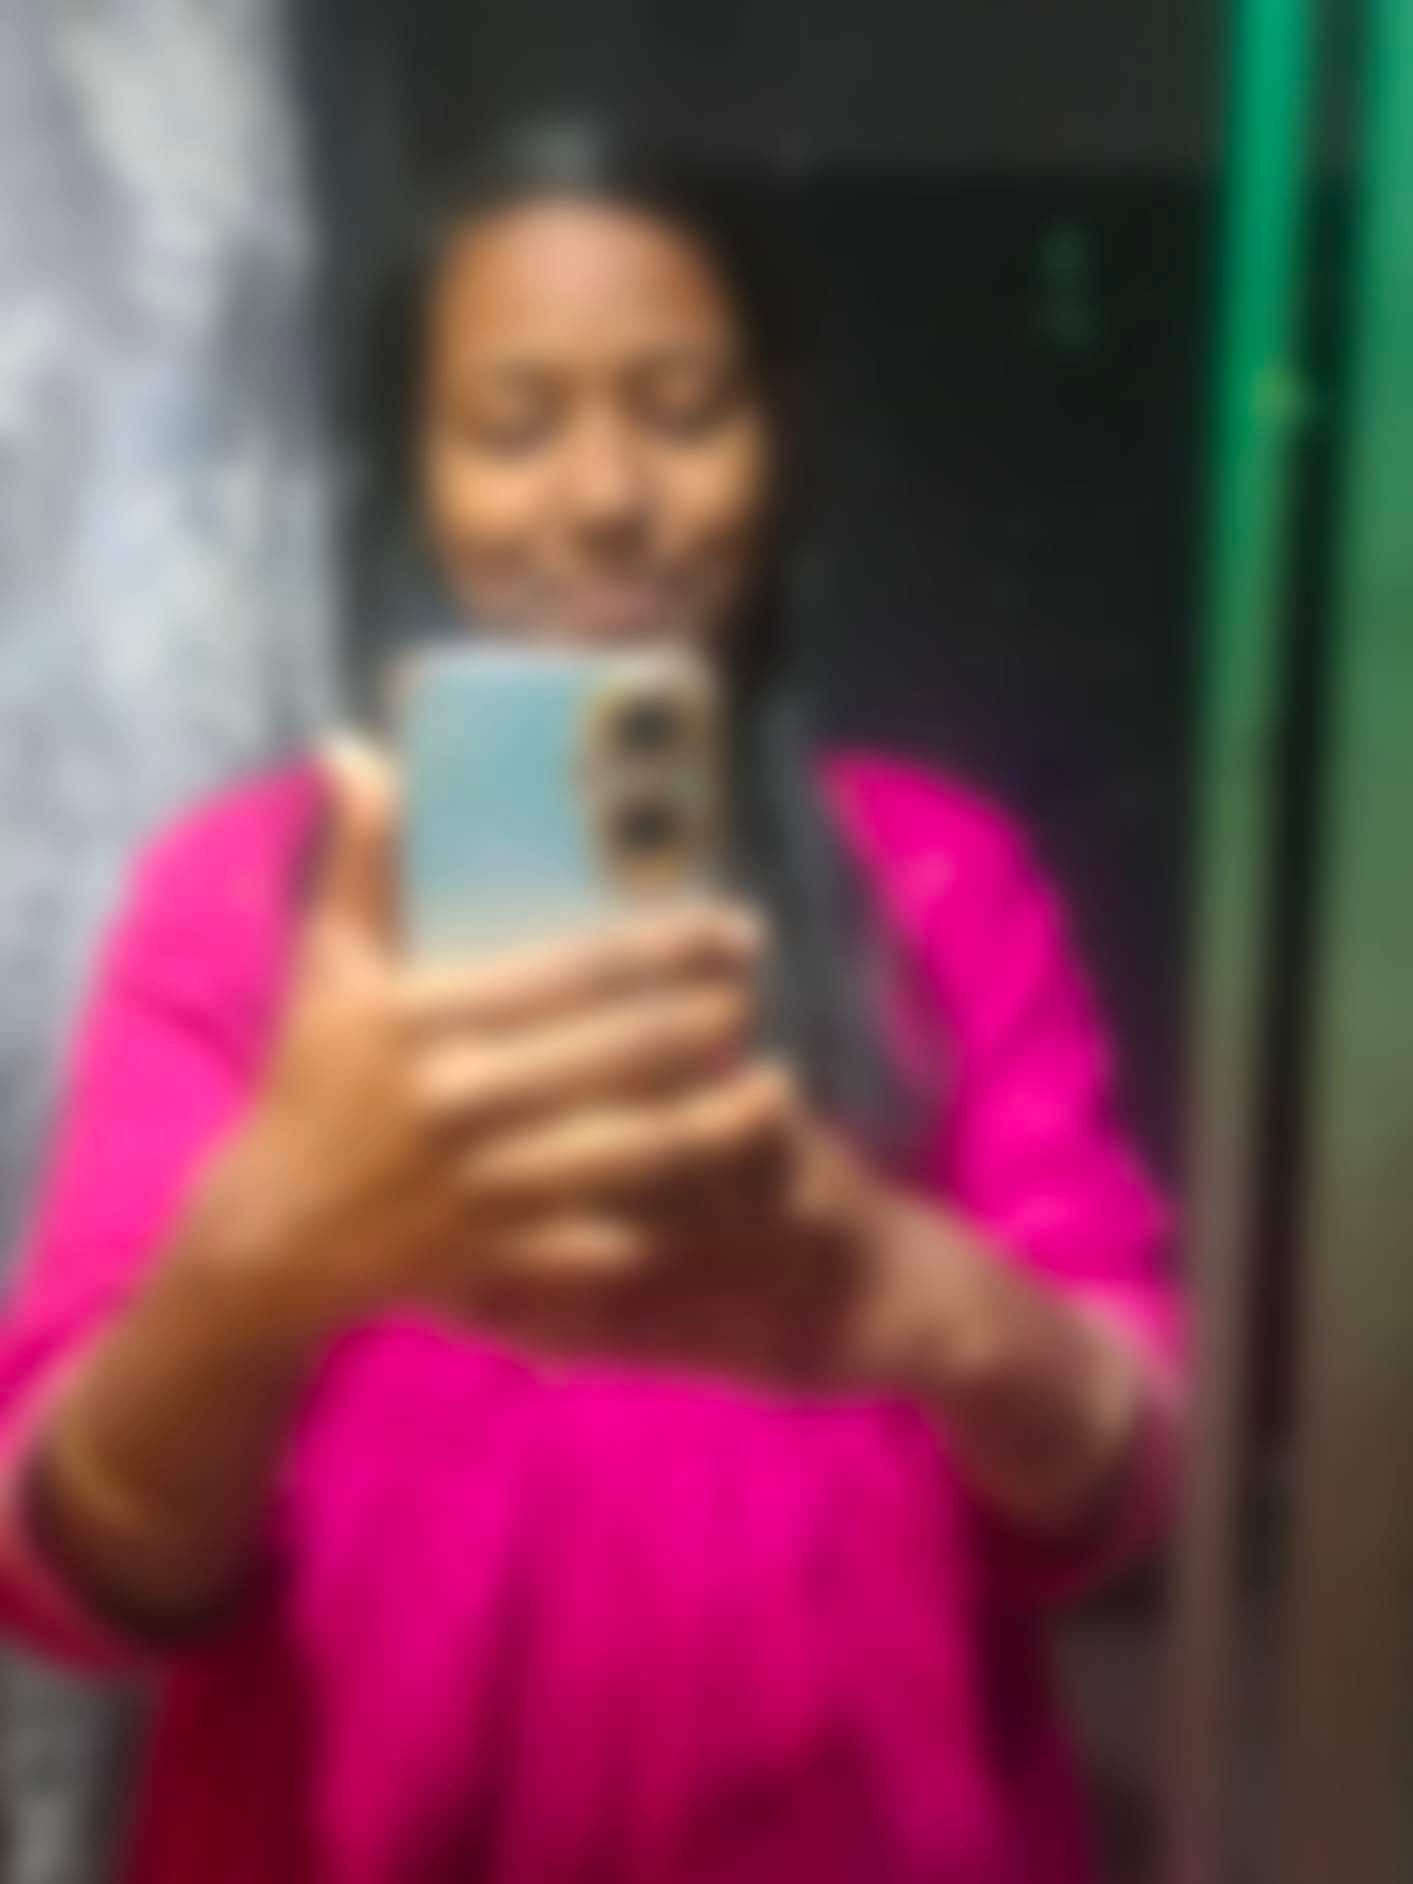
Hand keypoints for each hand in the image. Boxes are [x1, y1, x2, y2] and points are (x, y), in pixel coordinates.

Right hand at [214, 737, 786, 1349]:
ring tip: (780, 1088)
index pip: (578, 969)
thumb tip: (353, 748)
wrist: (273, 1235)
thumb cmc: (309, 1082)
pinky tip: (727, 1199)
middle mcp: (463, 1101)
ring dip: (721, 1121)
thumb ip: (360, 857)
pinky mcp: (501, 1258)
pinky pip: (607, 1244)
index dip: (671, 943)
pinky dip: (671, 1224)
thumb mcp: (328, 964)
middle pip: (625, 1052)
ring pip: (636, 1151)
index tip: (731, 924)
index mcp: (428, 1019)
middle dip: (712, 1017)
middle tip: (757, 989)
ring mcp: (485, 1187)